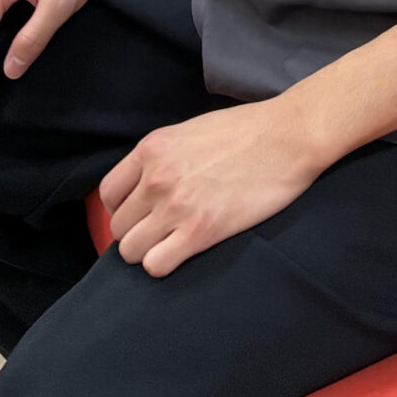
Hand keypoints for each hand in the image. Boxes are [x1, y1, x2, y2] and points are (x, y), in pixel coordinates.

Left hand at [99, 97, 331, 277]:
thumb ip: (162, 158)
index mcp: (152, 149)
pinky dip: (164, 264)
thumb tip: (145, 186)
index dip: (124, 209)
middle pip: (118, 227)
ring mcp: (176, 206)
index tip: (143, 213)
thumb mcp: (190, 132)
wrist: (288, 136)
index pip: (109, 194)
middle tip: (163, 230)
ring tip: (174, 242)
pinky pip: (155, 265)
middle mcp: (156, 178)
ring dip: (148, 251)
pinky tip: (184, 252)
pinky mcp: (200, 231)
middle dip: (138, 231)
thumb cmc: (247, 130)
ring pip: (131, 251)